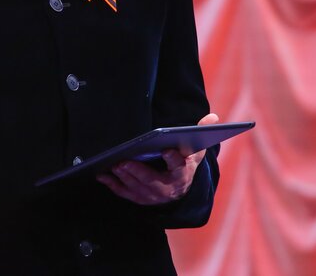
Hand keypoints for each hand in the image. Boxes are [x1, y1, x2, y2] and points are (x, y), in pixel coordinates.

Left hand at [97, 113, 218, 204]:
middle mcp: (168, 188)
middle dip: (138, 171)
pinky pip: (124, 193)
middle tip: (124, 161)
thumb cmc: (185, 164)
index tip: (167, 149)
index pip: (178, 166)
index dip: (173, 158)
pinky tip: (101, 174)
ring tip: (113, 164)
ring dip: (124, 177)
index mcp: (182, 173)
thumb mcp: (195, 150)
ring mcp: (152, 196)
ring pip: (137, 188)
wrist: (180, 190)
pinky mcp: (139, 198)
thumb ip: (201, 133)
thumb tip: (213, 117)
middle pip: (152, 180)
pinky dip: (112, 184)